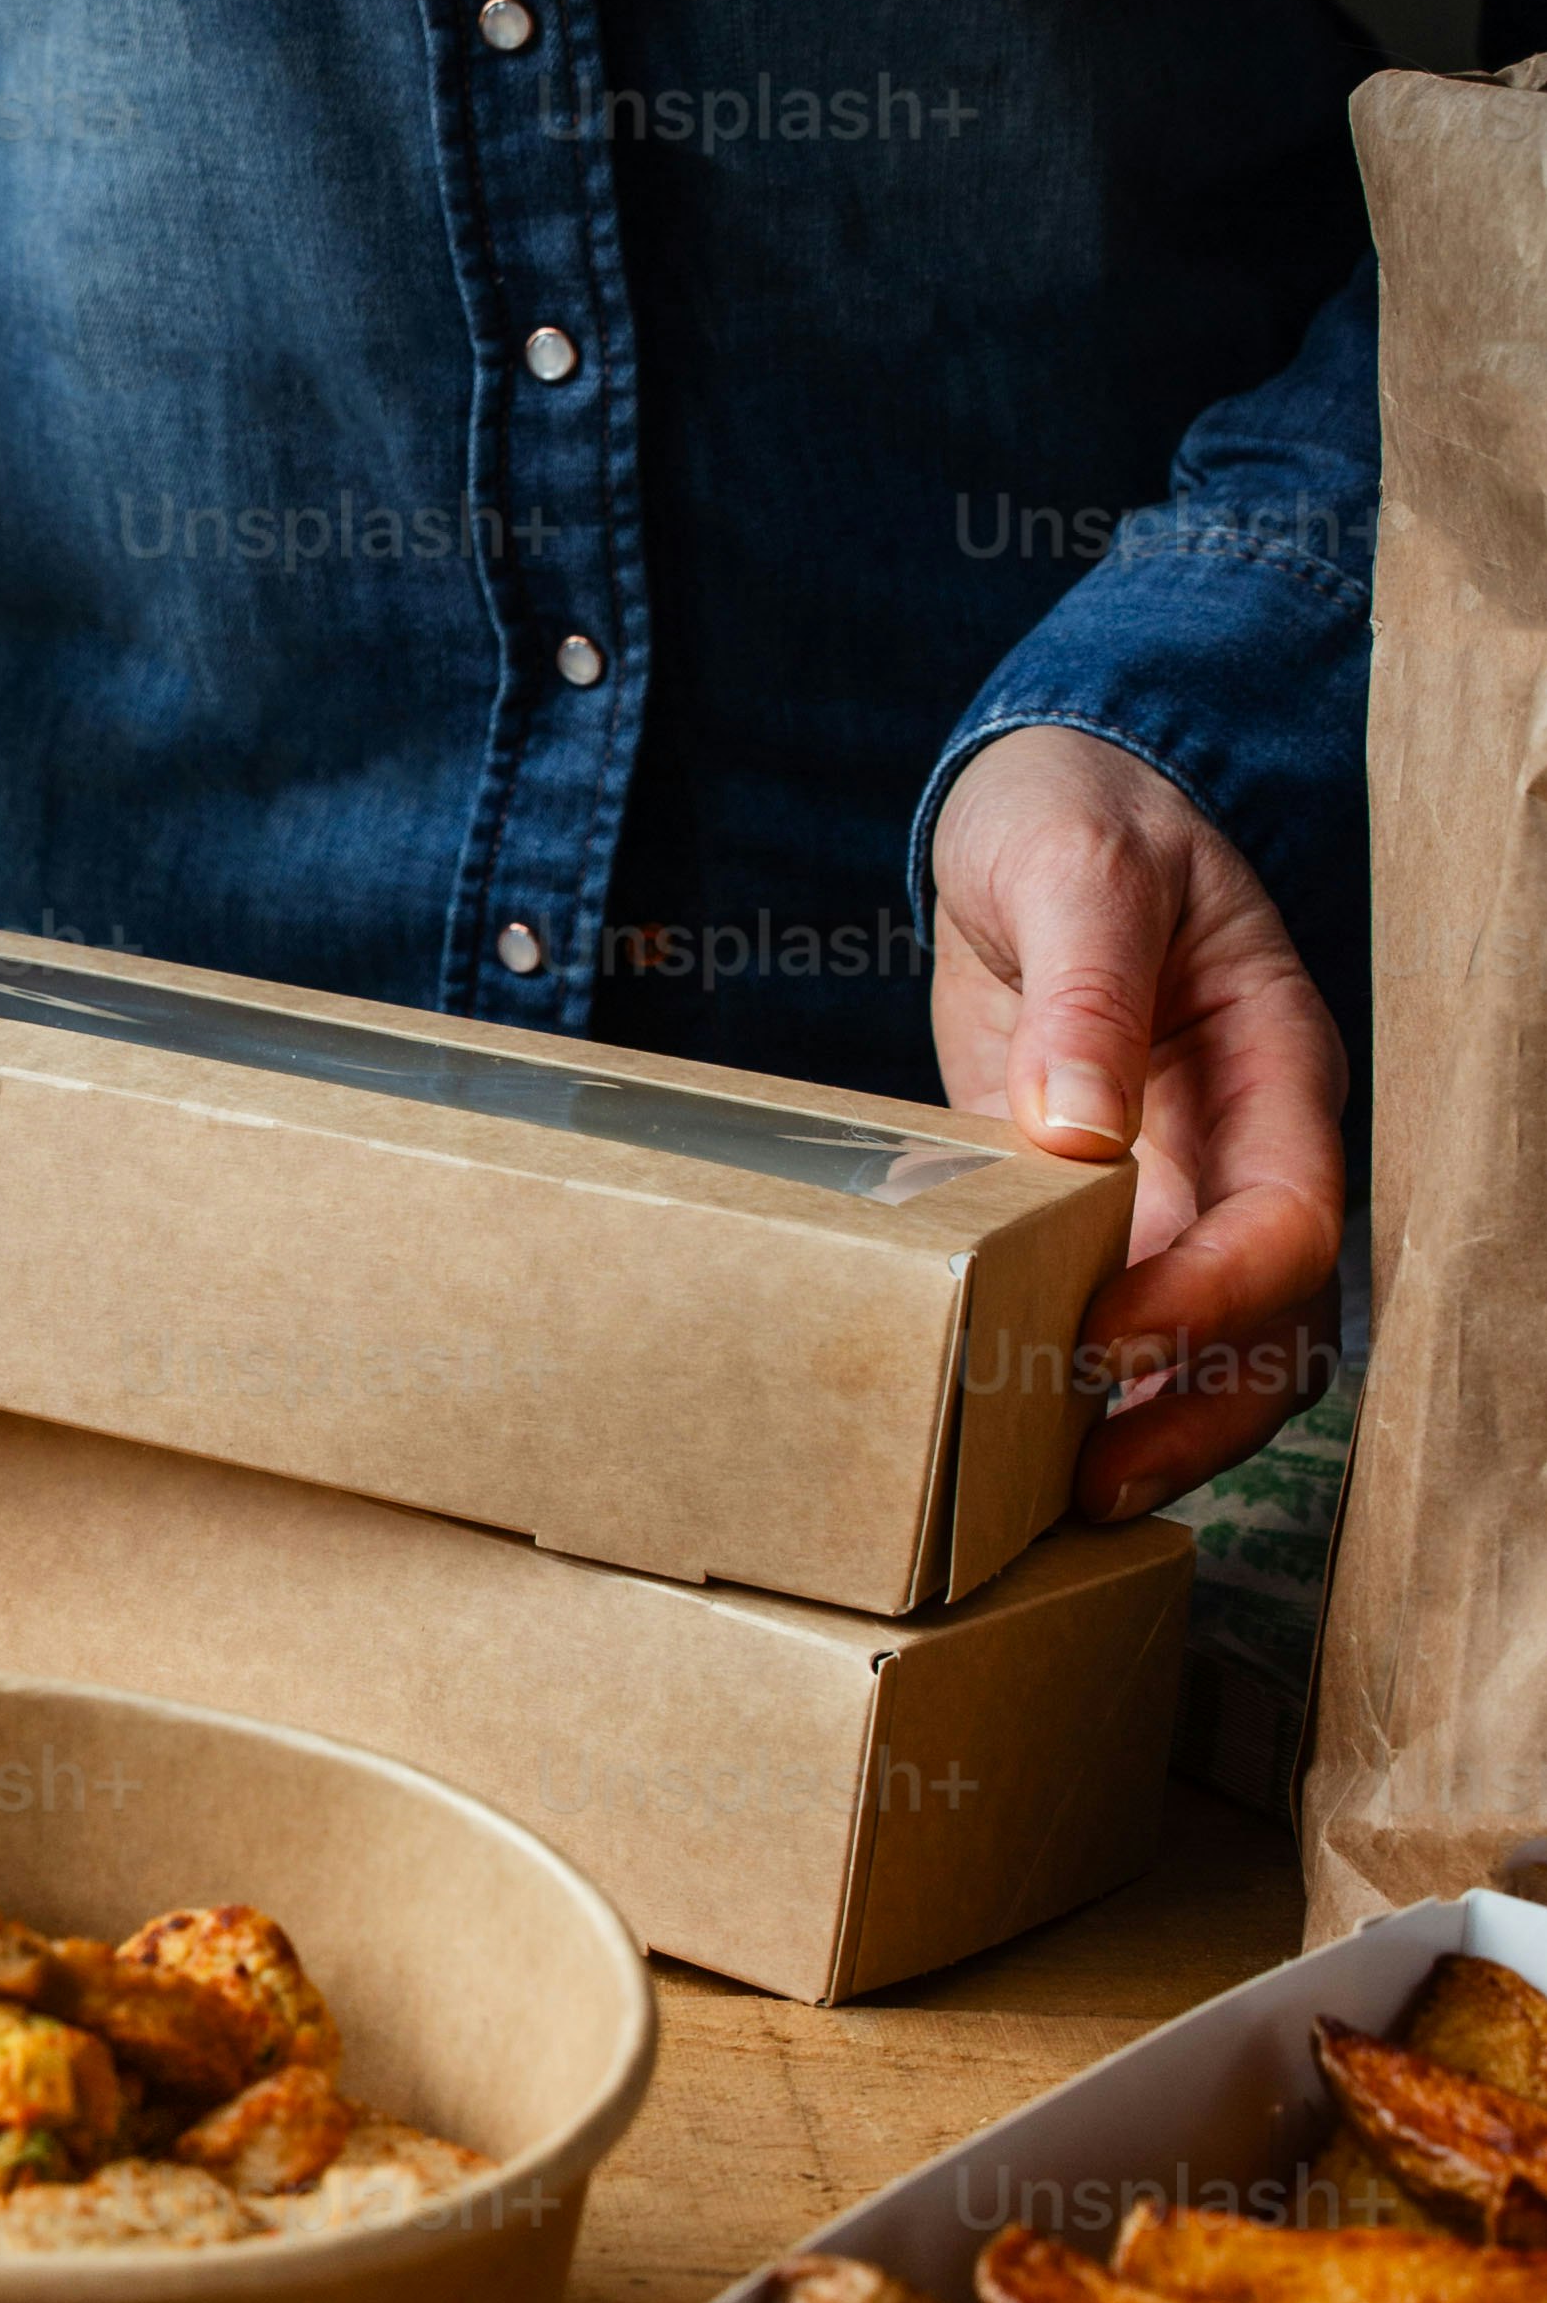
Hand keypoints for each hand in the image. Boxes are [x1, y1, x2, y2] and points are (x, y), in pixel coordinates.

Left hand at [927, 725, 1345, 1516]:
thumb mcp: (1071, 864)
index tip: (1102, 1340)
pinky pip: (1116, 1319)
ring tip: (1049, 1497)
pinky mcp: (1091, 1209)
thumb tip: (1080, 1127)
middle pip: (1278, 1325)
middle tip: (1086, 1479)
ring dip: (1153, 1429)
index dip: (1211, 1302)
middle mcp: (1243, 1145)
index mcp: (1273, 1063)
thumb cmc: (1074, 813)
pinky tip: (1013, 1442)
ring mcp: (1175, 1186)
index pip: (1289, 1222)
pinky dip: (1082, 1389)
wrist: (1035, 805)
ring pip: (1216, 1352)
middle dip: (1200, 1417)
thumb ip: (1084, 984)